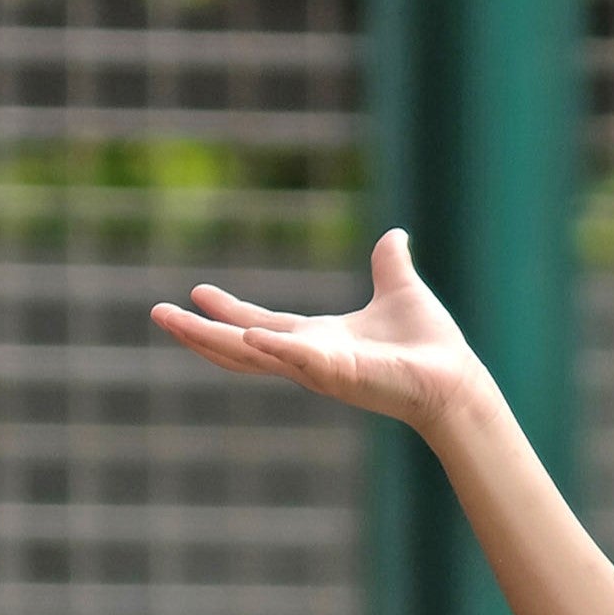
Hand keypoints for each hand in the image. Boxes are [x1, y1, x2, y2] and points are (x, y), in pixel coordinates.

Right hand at [151, 228, 485, 432]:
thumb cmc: (430, 345)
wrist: (455, 378)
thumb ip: (390, 265)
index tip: (195, 292)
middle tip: (157, 314)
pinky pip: (300, 359)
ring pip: (255, 356)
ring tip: (175, 321)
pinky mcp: (341, 374)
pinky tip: (248, 332)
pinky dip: (275, 348)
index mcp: (318, 339)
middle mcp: (310, 358)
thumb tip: (396, 236)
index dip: (228, 310)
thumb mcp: (400, 290)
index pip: (261, 324)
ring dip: (213, 341)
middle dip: (198, 333)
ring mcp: (320, 369)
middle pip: (241, 347)